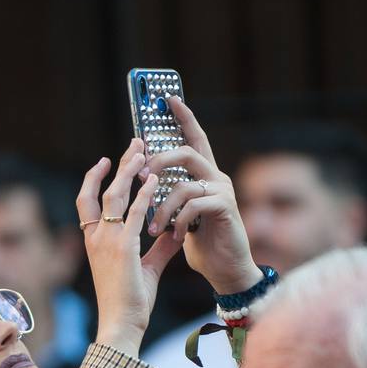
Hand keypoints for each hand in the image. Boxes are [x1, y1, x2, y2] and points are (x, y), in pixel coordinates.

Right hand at [76, 139, 182, 356]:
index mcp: (95, 242)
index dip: (95, 178)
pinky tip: (154, 179)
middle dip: (118, 165)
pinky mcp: (123, 249)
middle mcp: (97, 238)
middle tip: (134, 143)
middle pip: (102, 191)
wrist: (122, 325)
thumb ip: (160, 248)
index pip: (88, 202)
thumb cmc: (130, 303)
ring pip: (114, 196)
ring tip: (141, 151)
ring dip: (128, 171)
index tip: (108, 160)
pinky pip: (134, 214)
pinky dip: (144, 194)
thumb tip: (175, 231)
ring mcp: (107, 242)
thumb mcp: (147, 269)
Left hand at [141, 96, 262, 295]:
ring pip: (184, 182)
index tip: (167, 97)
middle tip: (140, 177)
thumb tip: (145, 178)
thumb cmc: (202, 243)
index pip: (194, 138)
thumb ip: (169, 194)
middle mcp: (216, 177)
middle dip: (158, 161)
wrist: (225, 271)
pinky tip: (175, 236)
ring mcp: (223, 191)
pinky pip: (194, 204)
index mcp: (204, 175)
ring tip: (153, 227)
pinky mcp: (226, 208)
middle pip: (185, 152)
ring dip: (162, 206)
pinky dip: (178, 220)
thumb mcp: (180, 214)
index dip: (182, 116)